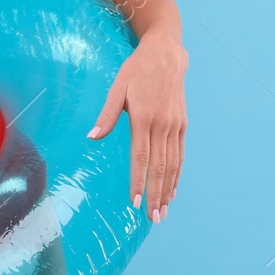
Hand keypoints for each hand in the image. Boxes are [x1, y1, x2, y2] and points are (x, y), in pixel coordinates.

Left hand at [87, 36, 186, 222]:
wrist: (167, 55)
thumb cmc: (137, 71)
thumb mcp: (118, 88)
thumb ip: (107, 115)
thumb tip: (92, 137)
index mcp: (144, 117)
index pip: (141, 157)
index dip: (138, 181)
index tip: (135, 202)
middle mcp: (162, 124)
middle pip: (159, 167)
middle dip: (156, 194)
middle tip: (153, 219)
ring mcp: (175, 126)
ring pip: (172, 164)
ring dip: (168, 190)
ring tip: (163, 212)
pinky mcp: (182, 125)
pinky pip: (180, 155)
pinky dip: (177, 175)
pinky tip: (172, 191)